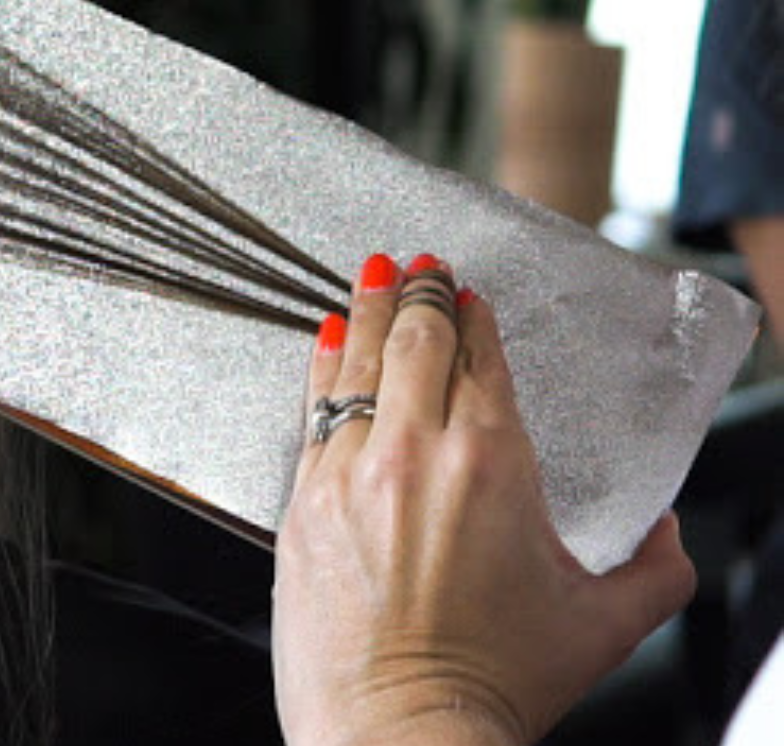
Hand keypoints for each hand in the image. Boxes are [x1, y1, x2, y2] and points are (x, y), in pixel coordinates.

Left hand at [272, 254, 695, 745]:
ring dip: (364, 314)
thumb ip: (653, 567)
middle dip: (416, 294)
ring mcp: (349, 474)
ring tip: (371, 278)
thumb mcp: (605, 624)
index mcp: (493, 463)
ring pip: (354, 367)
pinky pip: (310, 415)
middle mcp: (414, 453)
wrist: (401, 734)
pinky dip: (321, 370)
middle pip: (413, 342)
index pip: (479, 359)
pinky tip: (323, 344)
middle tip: (419, 266)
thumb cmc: (493, 685)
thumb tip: (665, 532)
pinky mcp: (300, 505)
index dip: (471, 318)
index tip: (467, 296)